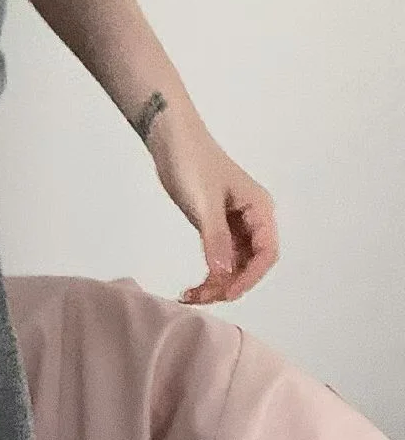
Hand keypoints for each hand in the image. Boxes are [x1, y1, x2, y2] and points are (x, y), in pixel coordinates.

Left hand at [147, 113, 279, 304]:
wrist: (172, 142)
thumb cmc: (192, 162)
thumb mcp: (204, 202)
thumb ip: (215, 238)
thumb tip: (224, 273)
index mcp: (259, 209)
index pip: (266, 253)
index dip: (250, 277)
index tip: (226, 294)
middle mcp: (253, 219)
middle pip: (251, 265)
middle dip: (229, 285)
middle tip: (200, 297)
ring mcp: (236, 226)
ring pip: (235, 267)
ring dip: (216, 285)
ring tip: (189, 295)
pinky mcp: (218, 228)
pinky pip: (220, 260)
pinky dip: (208, 276)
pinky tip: (191, 288)